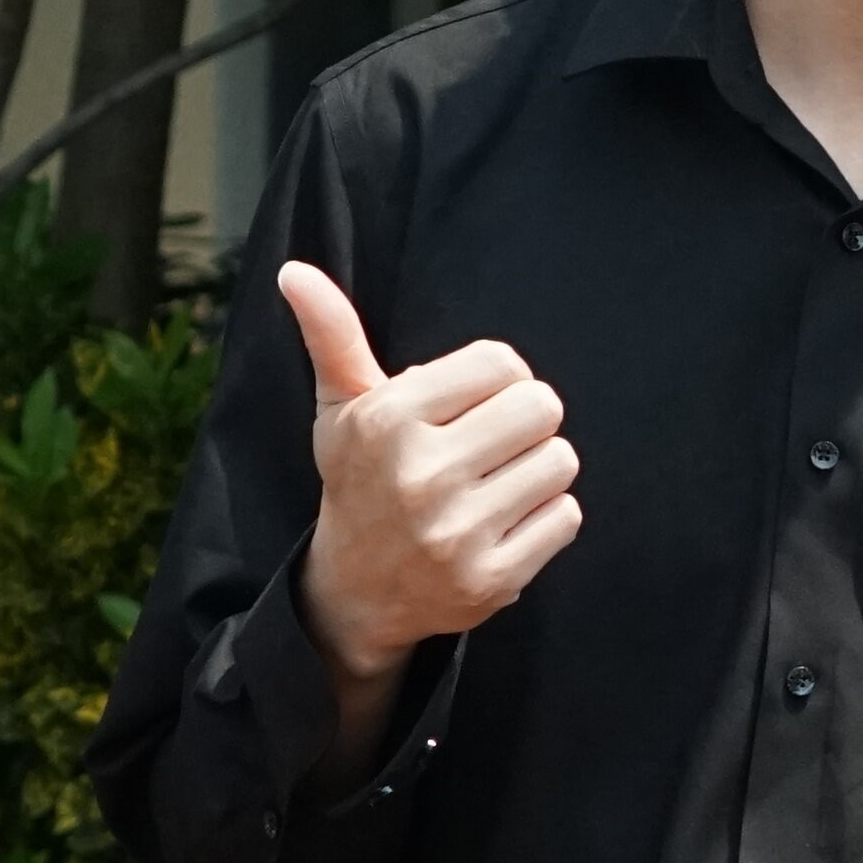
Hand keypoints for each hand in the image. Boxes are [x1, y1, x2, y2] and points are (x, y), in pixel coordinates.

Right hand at [281, 261, 581, 733]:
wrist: (355, 591)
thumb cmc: (360, 480)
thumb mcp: (341, 409)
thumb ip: (333, 335)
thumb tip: (296, 271)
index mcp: (387, 420)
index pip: (501, 362)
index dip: (496, 379)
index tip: (469, 405)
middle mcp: (420, 476)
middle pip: (542, 406)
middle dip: (523, 420)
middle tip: (490, 443)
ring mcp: (456, 534)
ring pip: (560, 460)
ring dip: (537, 469)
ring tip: (494, 484)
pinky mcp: (491, 580)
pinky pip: (566, 516)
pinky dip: (546, 517)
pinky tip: (502, 523)